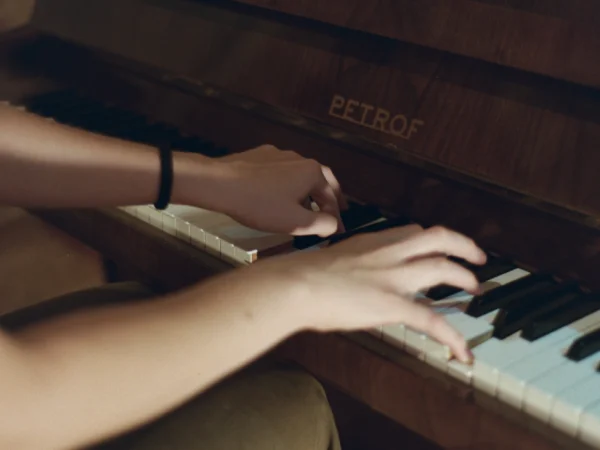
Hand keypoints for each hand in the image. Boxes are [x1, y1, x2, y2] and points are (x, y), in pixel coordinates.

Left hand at [212, 145, 347, 235]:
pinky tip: (278, 195)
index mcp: (312, 172)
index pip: (332, 197)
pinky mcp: (259, 156)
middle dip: (328, 197)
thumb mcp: (296, 222)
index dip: (336, 217)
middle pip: (320, 179)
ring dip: (307, 190)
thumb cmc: (259, 204)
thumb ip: (322, 224)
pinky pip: (279, 171)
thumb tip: (333, 224)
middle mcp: (299, 158)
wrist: (220, 184)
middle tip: (334, 210)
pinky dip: (286, 184)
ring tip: (306, 206)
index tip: (335, 231)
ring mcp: (278, 154)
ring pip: (299, 174)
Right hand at [232, 224, 485, 362]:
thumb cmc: (303, 274)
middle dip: (463, 245)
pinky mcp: (392, 304)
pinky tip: (462, 351)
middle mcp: (389, 253)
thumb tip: (351, 277)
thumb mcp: (333, 259)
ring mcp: (393, 277)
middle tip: (476, 257)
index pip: (412, 231)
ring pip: (442, 267)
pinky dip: (452, 336)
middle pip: (438, 238)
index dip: (430, 239)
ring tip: (476, 288)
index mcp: (372, 242)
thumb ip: (351, 264)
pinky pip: (431, 320)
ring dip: (464, 277)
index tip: (437, 246)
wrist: (296, 284)